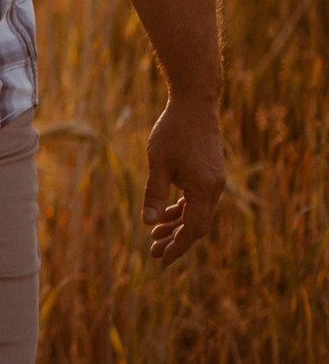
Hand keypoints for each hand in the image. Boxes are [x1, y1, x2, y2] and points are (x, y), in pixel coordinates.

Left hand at [142, 100, 226, 260]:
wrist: (195, 105)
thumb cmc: (173, 132)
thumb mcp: (158, 163)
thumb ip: (154, 194)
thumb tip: (149, 223)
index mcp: (204, 189)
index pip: (193, 229)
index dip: (178, 246)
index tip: (161, 259)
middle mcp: (214, 189)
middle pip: (197, 225)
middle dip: (176, 240)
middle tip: (154, 252)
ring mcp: (215, 181)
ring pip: (198, 213)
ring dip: (178, 225)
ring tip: (155, 234)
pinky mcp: (211, 174)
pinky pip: (198, 200)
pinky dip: (184, 209)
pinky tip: (167, 214)